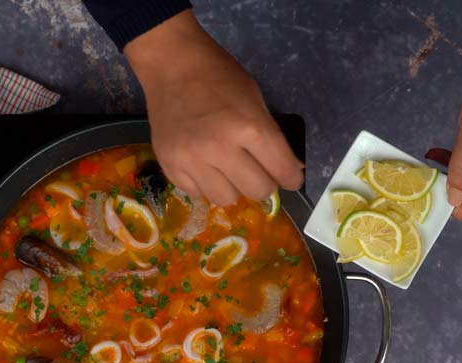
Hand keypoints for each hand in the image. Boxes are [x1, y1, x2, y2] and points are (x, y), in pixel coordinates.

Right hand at [124, 11, 302, 206]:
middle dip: (263, 183)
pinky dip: (204, 184)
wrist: (171, 64)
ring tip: (226, 169)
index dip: (291, 178)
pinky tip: (203, 165)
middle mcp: (221, 149)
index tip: (289, 178)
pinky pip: (197, 193)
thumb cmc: (219, 76)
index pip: (283, 171)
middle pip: (257, 191)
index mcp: (250, 128)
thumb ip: (271, 138)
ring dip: (232, 187)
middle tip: (256, 170)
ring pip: (226, 200)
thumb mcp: (255, 99)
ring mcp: (192, 161)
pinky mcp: (170, 166)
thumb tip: (290, 169)